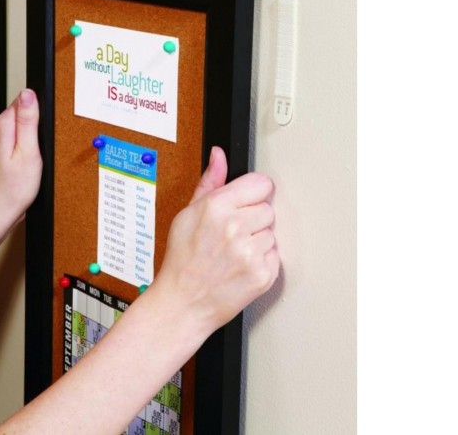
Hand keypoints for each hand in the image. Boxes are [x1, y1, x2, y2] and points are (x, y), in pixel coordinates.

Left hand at [0, 88, 42, 244]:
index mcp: (3, 124)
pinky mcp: (0, 147)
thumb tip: (29, 94)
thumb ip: (29, 121)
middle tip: (38, 150)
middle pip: (24, 112)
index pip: (26, 100)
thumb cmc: (13, 189)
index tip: (42, 134)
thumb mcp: (29, 152)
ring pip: (22, 125)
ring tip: (32, 158)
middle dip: (36, 127)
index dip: (40, 115)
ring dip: (32, 138)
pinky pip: (19, 136)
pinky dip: (27, 146)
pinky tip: (28, 161)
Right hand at [154, 147, 278, 334]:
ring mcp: (250, 253)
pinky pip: (275, 255)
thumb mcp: (188, 213)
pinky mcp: (263, 274)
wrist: (184, 302)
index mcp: (217, 207)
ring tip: (233, 251)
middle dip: (252, 218)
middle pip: (267, 208)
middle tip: (231, 233)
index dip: (251, 193)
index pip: (260, 183)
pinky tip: (241, 265)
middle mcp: (235, 227)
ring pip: (271, 232)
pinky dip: (262, 260)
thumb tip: (219, 155)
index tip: (244, 202)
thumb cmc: (182, 258)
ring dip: (257, 240)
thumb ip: (210, 181)